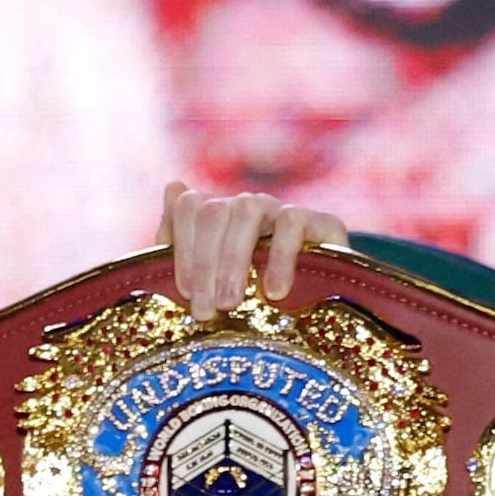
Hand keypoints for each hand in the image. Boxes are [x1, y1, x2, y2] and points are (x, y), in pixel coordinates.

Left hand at [164, 178, 345, 315]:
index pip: (190, 206)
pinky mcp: (319, 220)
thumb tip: (173, 186)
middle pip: (214, 211)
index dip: (182, 247)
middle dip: (204, 263)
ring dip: (233, 259)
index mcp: (217, 215)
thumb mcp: (212, 280)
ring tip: (230, 303)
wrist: (321, 305)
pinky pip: (292, 222)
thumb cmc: (255, 295)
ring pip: (247, 210)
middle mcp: (247, 205)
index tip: (185, 292)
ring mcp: (281, 209)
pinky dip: (280, 257)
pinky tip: (274, 291)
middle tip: (205, 310)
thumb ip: (181, 243)